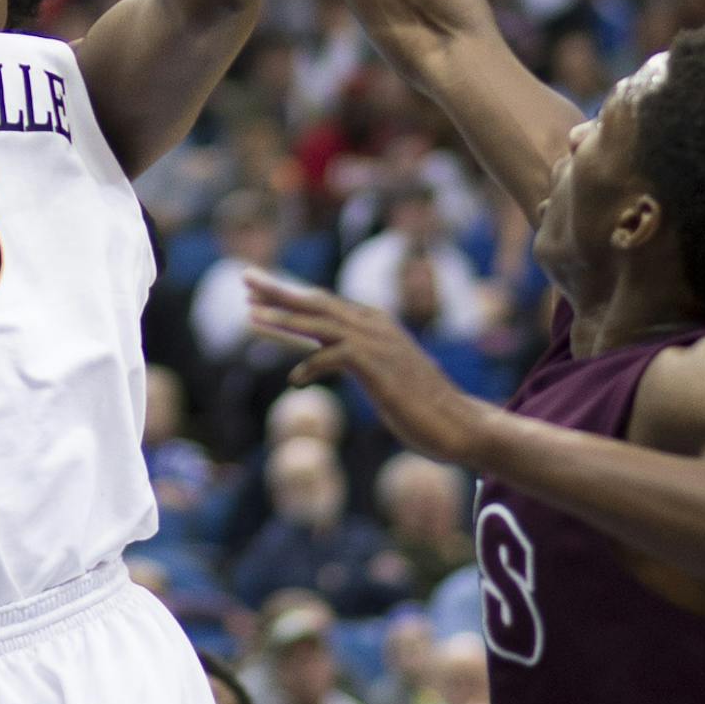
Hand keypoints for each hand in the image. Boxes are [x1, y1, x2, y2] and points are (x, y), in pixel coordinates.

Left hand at [246, 274, 492, 465]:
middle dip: (278, 291)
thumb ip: (358, 360)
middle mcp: (374, 326)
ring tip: (249, 316)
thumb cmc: (422, 406)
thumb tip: (332, 356)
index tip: (256, 290)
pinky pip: (334, 358)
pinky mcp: (378, 367)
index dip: (287, 295)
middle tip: (244, 278)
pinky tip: (294, 380)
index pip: (322, 303)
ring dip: (283, 319)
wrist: (460, 425)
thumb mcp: (383, 375)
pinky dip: (311, 365)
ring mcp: (378, 344)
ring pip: (320, 323)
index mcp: (375, 324)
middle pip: (316, 302)